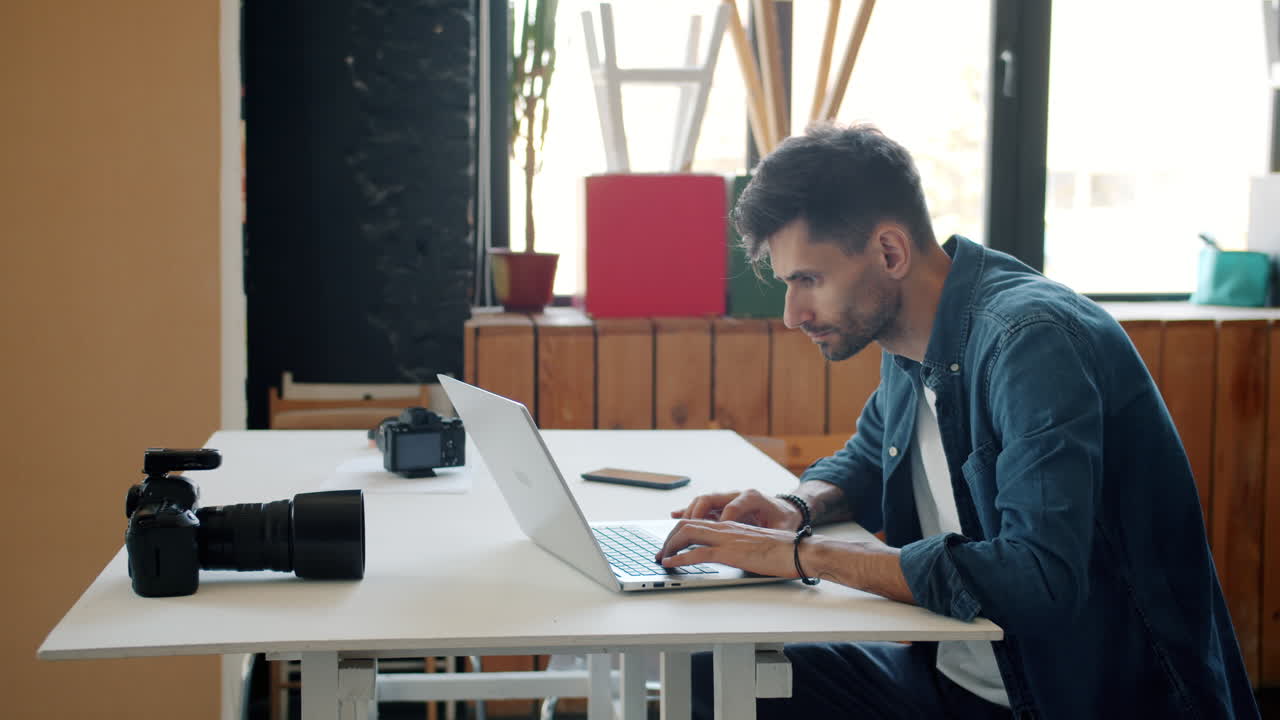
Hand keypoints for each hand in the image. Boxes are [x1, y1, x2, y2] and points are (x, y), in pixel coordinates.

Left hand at [655, 519, 800, 578]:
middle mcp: (725, 527)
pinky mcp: (730, 552)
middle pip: (686, 524)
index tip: (669, 543)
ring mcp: (727, 538)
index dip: (679, 531)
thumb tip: (732, 557)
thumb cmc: (783, 551)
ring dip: (669, 546)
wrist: (799, 550)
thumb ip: (740, 547)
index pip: (697, 522)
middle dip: (668, 538)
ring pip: (687, 534)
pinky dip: (680, 558)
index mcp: (731, 524)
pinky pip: (698, 552)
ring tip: (660, 558)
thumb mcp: (755, 546)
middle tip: (660, 553)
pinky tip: (671, 564)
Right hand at [669, 489, 803, 530]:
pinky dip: (689, 512)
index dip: (723, 521)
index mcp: (752, 497)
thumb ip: (775, 532)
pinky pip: (702, 507)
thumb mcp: (783, 526)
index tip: (716, 535)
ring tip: (677, 530)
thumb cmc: (784, 518)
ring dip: (688, 514)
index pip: (733, 507)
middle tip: (685, 532)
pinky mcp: (722, 506)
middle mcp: (736, 494)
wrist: (786, 509)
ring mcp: (727, 499)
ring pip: (702, 501)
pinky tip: (675, 517)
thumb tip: (773, 541)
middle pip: (709, 499)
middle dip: (695, 515)